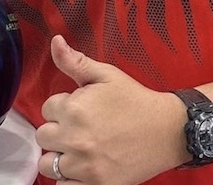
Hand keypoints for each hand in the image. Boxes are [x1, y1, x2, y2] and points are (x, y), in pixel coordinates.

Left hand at [35, 36, 186, 184]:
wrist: (169, 131)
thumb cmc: (136, 100)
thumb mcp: (107, 75)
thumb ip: (75, 61)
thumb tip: (55, 41)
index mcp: (74, 108)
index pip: (46, 109)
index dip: (62, 108)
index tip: (79, 110)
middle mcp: (75, 138)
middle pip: (43, 136)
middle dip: (57, 130)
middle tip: (79, 129)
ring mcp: (84, 165)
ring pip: (48, 164)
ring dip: (59, 156)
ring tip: (78, 149)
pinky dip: (68, 180)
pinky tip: (82, 167)